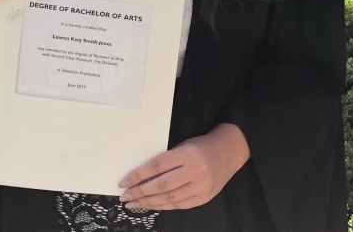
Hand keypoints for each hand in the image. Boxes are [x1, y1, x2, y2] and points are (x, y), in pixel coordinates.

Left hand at [117, 123, 249, 210]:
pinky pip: (180, 205)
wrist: (228, 151)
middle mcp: (195, 171)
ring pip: (169, 198)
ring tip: (134, 204)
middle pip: (161, 185)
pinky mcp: (204, 198)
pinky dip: (164, 206)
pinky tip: (152, 205)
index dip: (138, 175)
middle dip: (140, 192)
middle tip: (125, 196)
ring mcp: (201, 186)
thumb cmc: (201, 146)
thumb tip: (141, 176)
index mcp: (187, 154)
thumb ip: (167, 160)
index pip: (157, 166)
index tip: (124, 182)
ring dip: (149, 202)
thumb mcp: (183, 146)